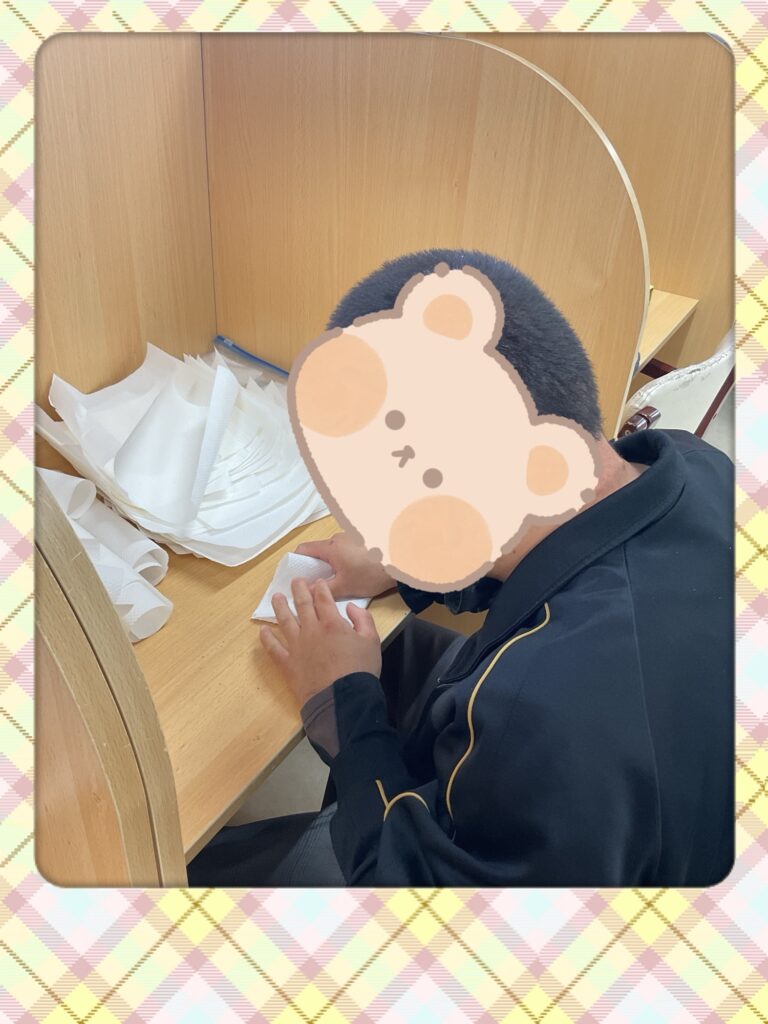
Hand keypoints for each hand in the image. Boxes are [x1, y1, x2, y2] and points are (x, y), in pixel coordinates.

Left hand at [260, 577, 381, 707]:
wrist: (343, 699)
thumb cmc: (360, 670)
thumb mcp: (372, 641)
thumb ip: (363, 619)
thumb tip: (350, 607)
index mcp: (332, 623)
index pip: (324, 599)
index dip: (321, 588)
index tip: (318, 581)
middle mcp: (311, 629)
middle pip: (302, 604)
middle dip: (298, 590)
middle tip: (295, 581)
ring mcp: (297, 646)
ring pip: (285, 621)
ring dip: (280, 607)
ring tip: (276, 597)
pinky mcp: (287, 663)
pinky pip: (273, 648)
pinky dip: (267, 638)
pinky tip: (263, 630)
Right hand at [296, 532, 395, 599]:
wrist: (400, 563)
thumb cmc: (371, 573)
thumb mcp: (345, 586)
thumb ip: (323, 590)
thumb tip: (306, 593)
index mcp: (331, 547)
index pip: (304, 549)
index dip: (297, 561)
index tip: (298, 575)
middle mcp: (339, 537)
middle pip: (319, 550)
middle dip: (316, 565)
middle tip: (318, 583)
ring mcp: (352, 536)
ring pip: (333, 550)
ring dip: (332, 563)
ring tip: (337, 580)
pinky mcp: (363, 539)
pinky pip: (345, 549)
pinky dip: (344, 559)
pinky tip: (352, 572)